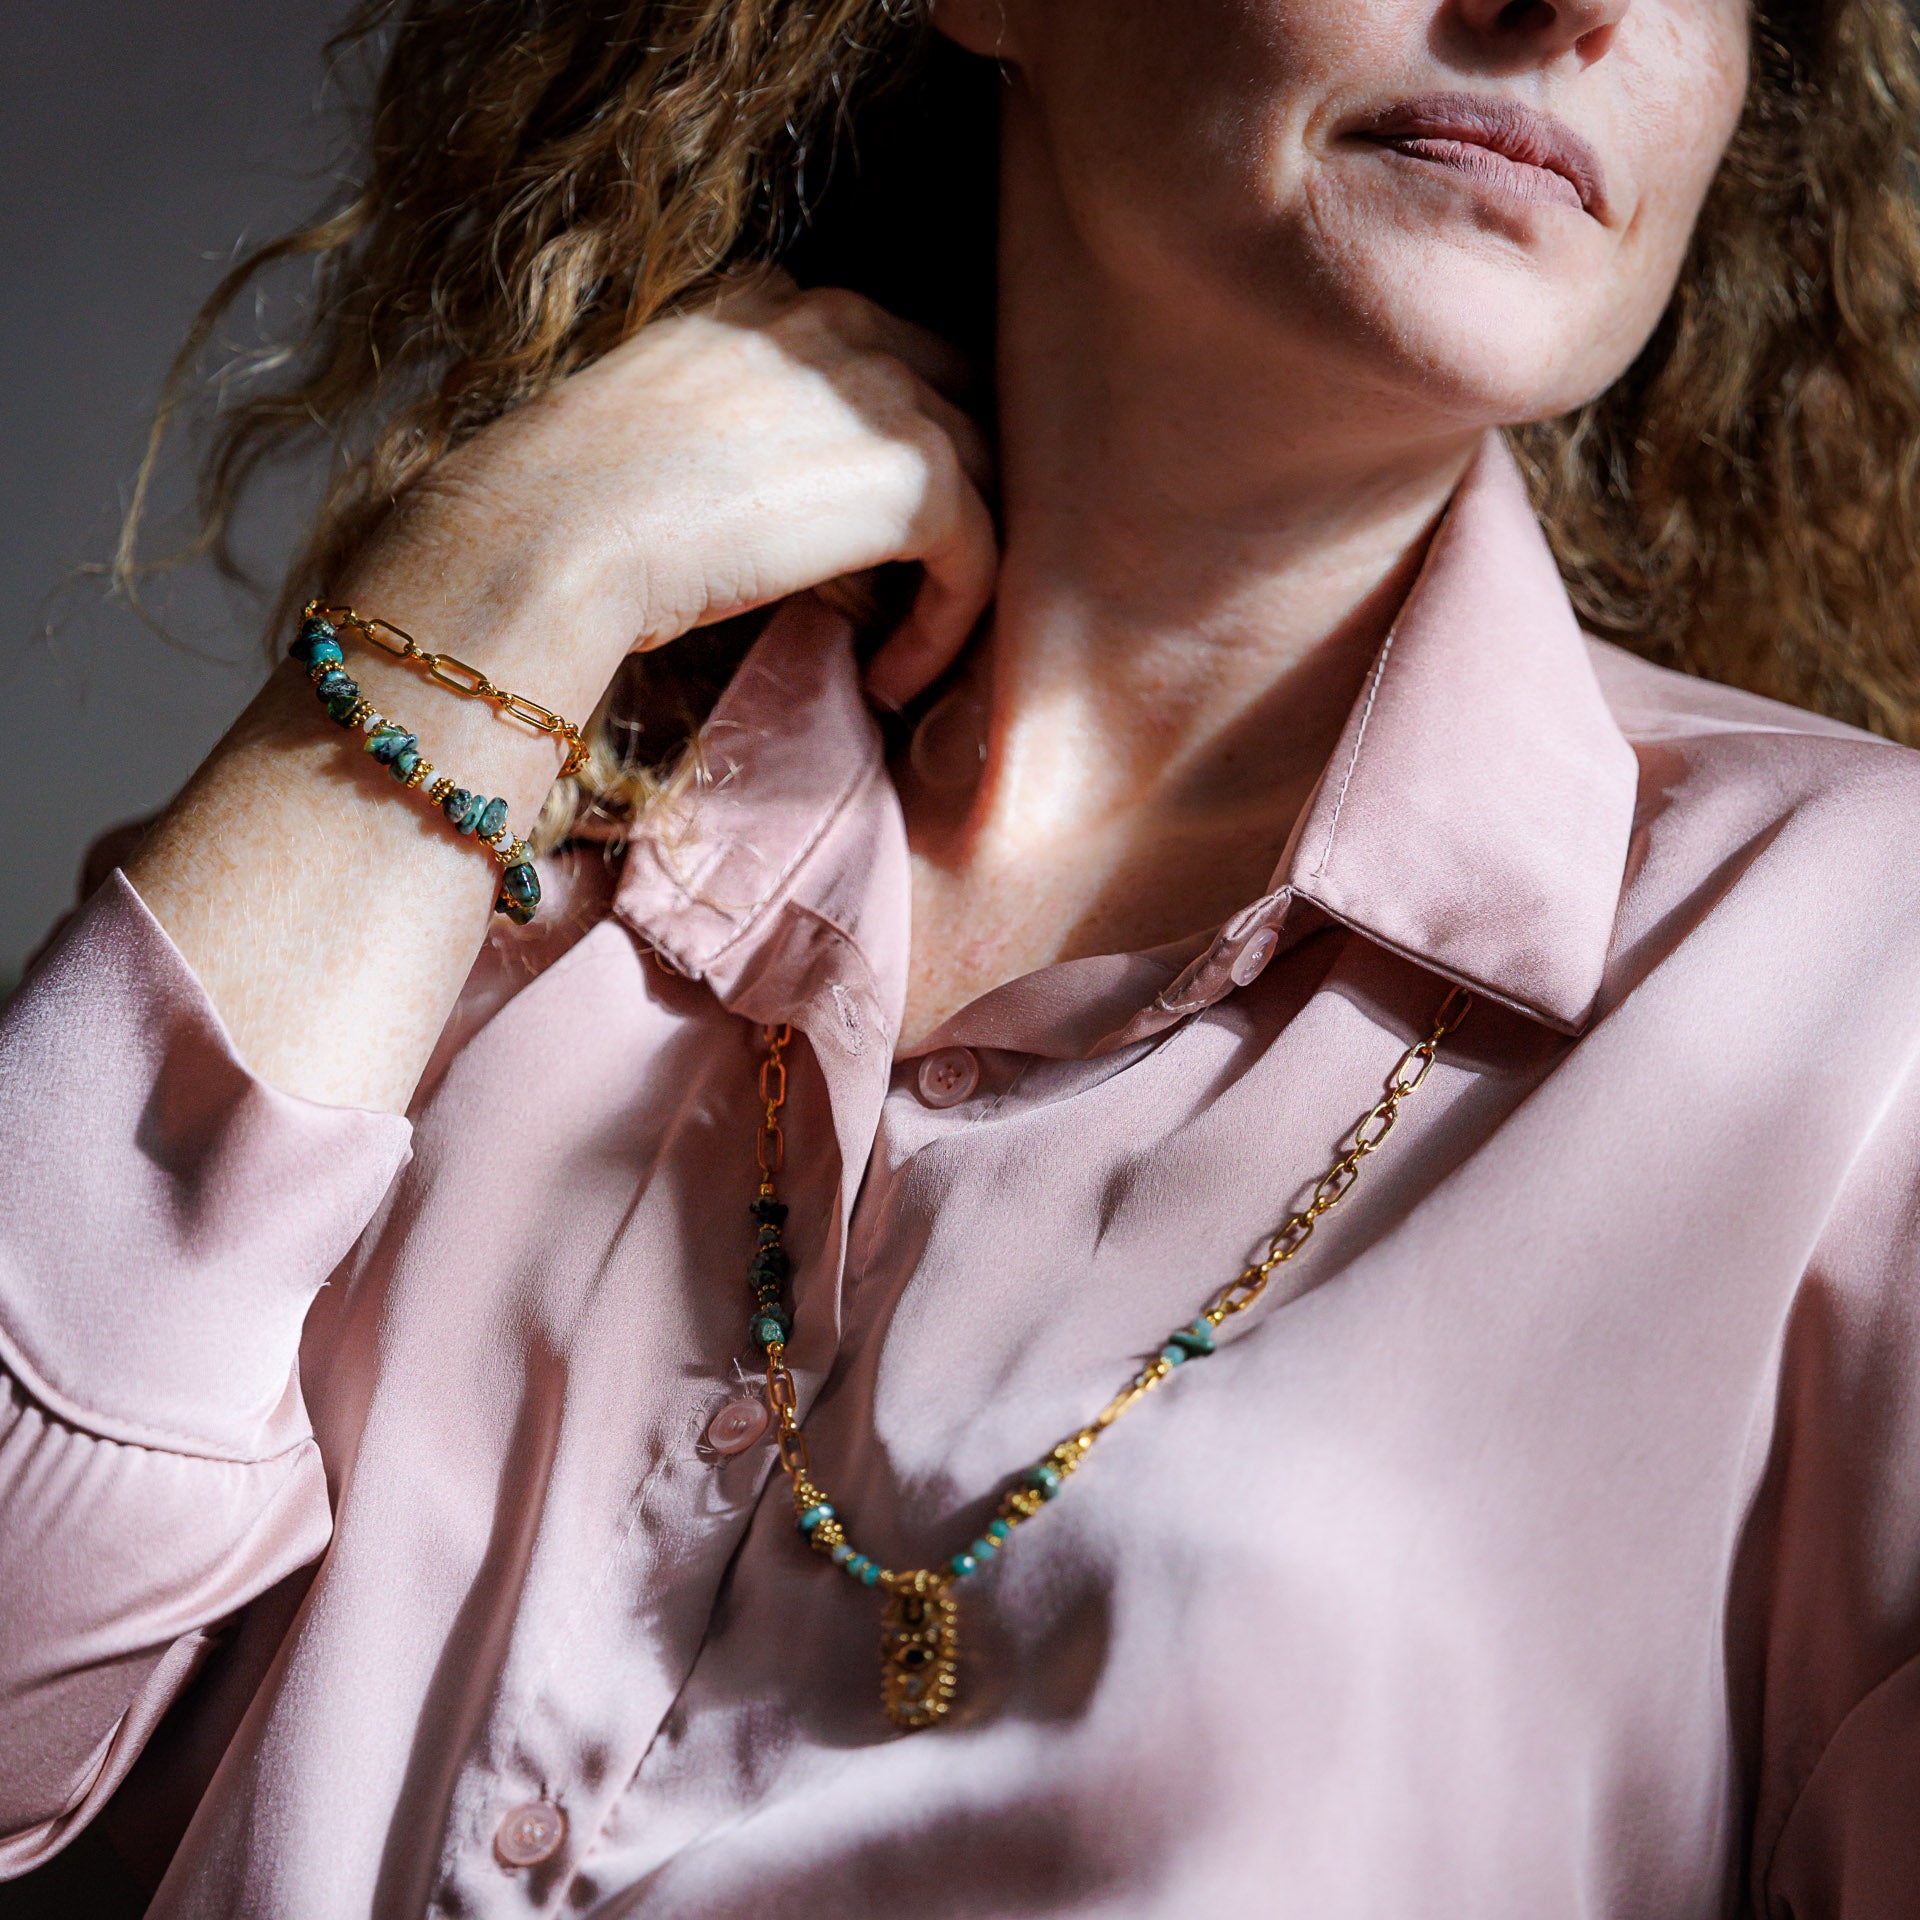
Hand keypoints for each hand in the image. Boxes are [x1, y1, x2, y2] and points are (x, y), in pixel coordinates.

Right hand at [349, 272, 998, 714]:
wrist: (561, 529)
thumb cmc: (576, 504)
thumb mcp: (666, 433)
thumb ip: (744, 435)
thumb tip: (781, 514)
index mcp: (775, 303)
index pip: (885, 359)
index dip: (893, 451)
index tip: (866, 540)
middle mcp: (840, 324)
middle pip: (955, 404)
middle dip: (952, 497)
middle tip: (922, 591)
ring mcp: (886, 392)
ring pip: (981, 482)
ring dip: (952, 575)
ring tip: (901, 653)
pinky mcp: (917, 475)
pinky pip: (979, 556)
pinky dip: (948, 628)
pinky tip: (890, 682)